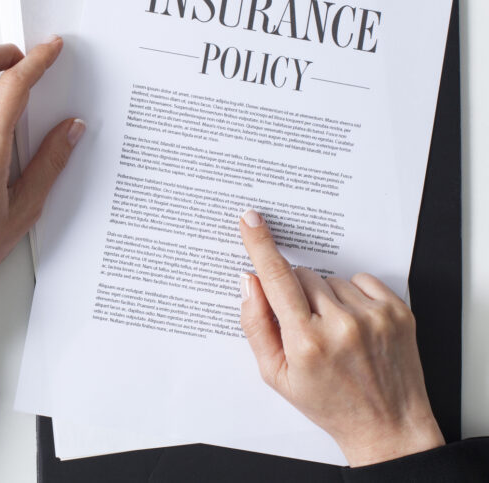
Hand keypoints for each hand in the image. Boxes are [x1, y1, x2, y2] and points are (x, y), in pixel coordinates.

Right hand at [238, 209, 444, 465]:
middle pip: (302, 276)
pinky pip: (361, 280)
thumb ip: (256, 325)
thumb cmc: (328, 402)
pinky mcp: (396, 312)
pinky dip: (352, 296)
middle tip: (305, 325)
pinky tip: (354, 323)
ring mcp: (372, 317)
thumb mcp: (275, 374)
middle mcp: (341, 325)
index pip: (276, 279)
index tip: (250, 220)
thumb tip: (250, 282)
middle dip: (296, 292)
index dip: (260, 245)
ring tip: (335, 331)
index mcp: (306, 341)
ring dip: (326, 297)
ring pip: (330, 279)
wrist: (387, 426)